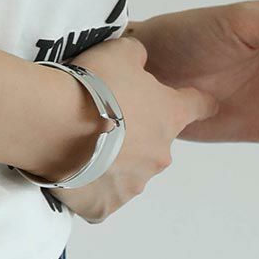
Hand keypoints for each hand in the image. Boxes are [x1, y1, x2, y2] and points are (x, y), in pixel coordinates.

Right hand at [45, 33, 209, 223]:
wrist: (55, 123)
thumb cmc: (94, 85)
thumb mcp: (121, 51)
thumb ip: (138, 56)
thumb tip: (139, 63)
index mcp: (170, 116)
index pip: (199, 106)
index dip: (199, 102)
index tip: (204, 103)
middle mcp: (159, 155)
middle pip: (155, 143)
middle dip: (135, 133)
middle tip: (103, 118)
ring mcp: (134, 185)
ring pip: (128, 171)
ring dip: (112, 160)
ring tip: (80, 143)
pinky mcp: (105, 206)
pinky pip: (101, 196)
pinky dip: (90, 185)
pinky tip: (71, 168)